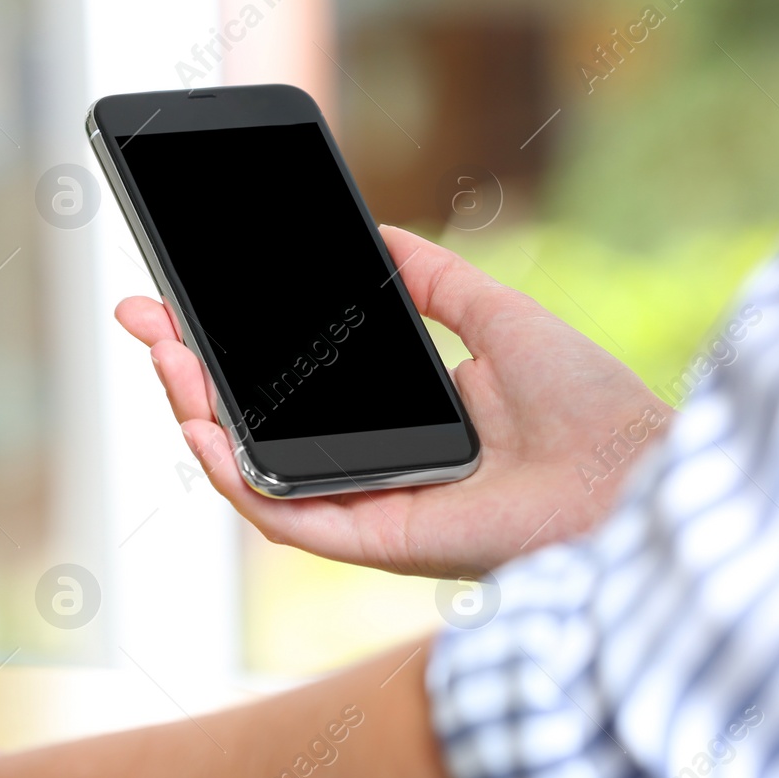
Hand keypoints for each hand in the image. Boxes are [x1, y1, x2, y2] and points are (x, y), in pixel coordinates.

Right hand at [116, 225, 669, 575]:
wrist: (632, 469)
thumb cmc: (587, 406)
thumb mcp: (496, 318)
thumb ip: (435, 280)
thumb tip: (383, 235)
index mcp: (396, 427)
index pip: (289, 393)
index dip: (230, 352)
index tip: (184, 303)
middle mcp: (371, 471)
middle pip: (255, 431)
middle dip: (190, 376)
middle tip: (145, 321)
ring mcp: (369, 510)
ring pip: (254, 474)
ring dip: (197, 419)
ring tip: (164, 359)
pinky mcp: (378, 542)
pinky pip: (286, 518)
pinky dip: (236, 478)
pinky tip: (201, 430)